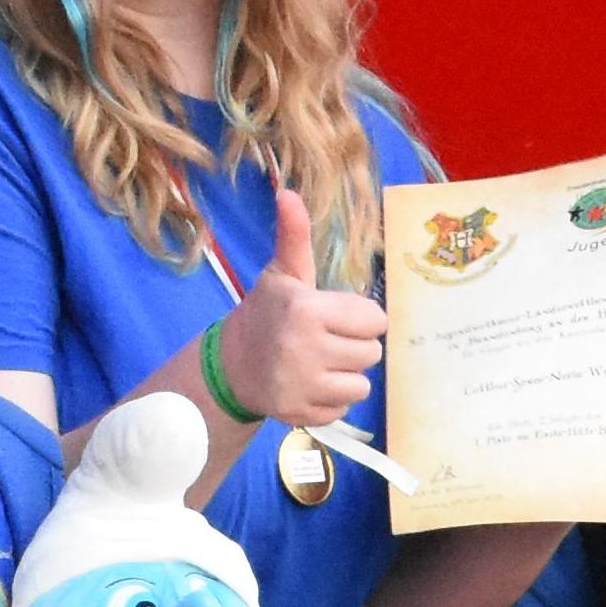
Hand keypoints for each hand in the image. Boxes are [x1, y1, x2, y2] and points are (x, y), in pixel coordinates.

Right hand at [218, 186, 389, 424]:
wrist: (230, 363)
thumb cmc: (267, 312)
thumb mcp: (282, 273)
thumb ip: (294, 236)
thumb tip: (288, 193)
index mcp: (307, 309)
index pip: (375, 320)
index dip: (360, 318)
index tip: (335, 317)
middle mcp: (305, 348)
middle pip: (372, 354)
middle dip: (353, 346)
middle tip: (324, 340)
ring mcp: (301, 385)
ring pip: (362, 385)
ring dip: (345, 375)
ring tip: (317, 363)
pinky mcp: (300, 413)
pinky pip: (343, 409)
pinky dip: (330, 399)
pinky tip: (308, 384)